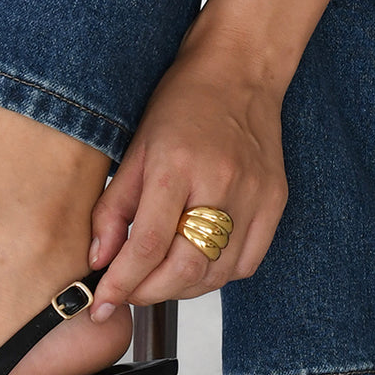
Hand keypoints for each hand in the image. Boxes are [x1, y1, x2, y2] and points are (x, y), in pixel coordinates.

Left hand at [86, 23, 288, 319]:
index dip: (122, 283)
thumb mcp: (134, 149)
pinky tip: (195, 264)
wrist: (240, 71)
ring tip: (157, 280)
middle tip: (127, 294)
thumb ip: (113, 209)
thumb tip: (99, 261)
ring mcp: (255, 195)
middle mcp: (220, 183)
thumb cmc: (182, 104)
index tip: (103, 303)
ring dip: (180, 289)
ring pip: (216, 274)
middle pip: (185, 268)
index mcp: (176, 166)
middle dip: (149, 293)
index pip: (147, 245)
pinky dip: (215, 276)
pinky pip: (245, 264)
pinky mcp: (275, 203)